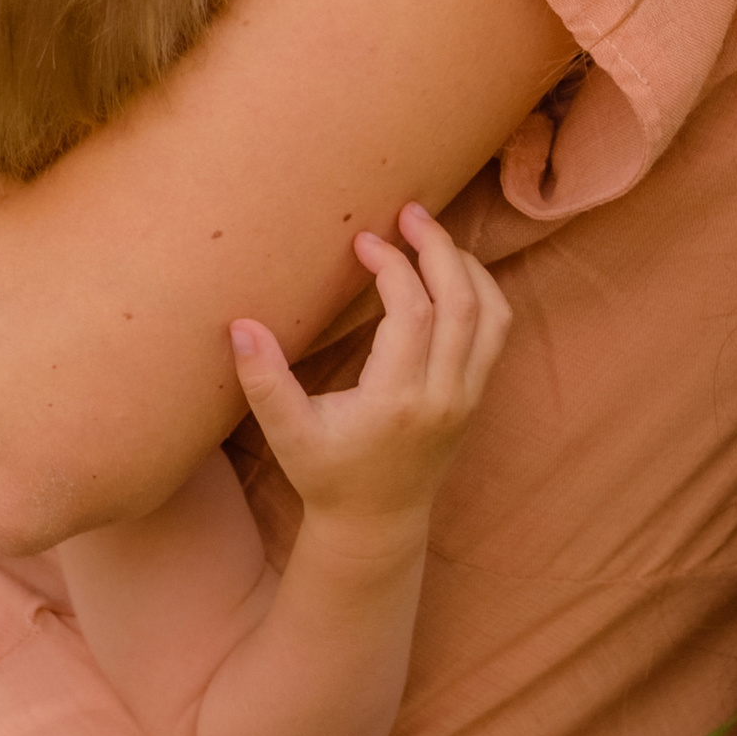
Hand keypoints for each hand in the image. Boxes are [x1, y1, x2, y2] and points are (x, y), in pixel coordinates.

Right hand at [227, 203, 511, 537]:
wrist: (377, 524)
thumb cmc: (327, 475)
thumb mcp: (288, 432)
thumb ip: (264, 380)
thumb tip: (240, 325)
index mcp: (398, 399)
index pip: (411, 312)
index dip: (391, 266)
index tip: (362, 241)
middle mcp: (443, 395)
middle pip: (463, 303)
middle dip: (438, 247)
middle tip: (409, 211)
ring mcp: (466, 396)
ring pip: (492, 314)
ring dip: (466, 265)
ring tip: (431, 234)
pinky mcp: (475, 396)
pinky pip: (496, 331)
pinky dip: (482, 291)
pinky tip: (450, 271)